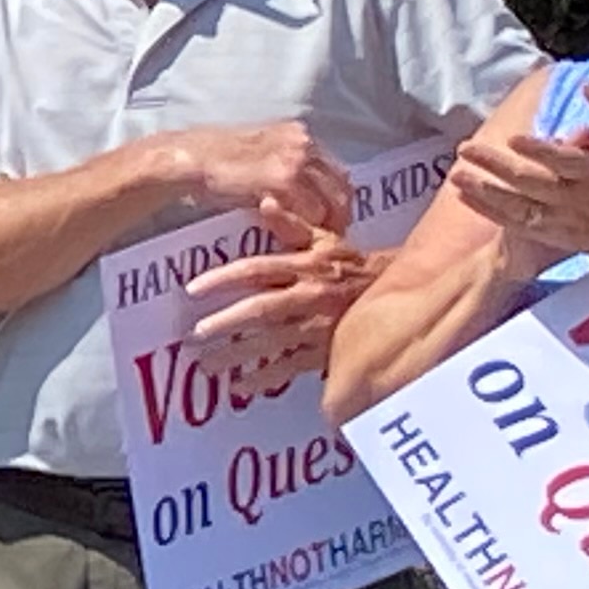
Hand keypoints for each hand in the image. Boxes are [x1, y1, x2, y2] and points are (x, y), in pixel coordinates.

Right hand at [164, 121, 354, 237]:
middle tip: (333, 234)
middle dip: (341, 212)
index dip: (336, 194)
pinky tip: (300, 239)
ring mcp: (295, 160)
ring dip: (328, 223)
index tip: (332, 215)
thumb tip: (295, 190)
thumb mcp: (256, 154)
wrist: (191, 159)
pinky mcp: (283, 180)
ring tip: (319, 241)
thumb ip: (280, 166)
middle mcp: (303, 143)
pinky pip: (309, 210)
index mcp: (299, 134)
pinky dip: (308, 227)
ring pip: (330, 199)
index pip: (334, 168)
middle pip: (340, 183)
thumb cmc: (214, 162)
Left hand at [184, 210, 383, 389]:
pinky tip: (239, 387)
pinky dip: (264, 379)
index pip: (258, 269)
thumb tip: (265, 201)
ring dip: (237, 356)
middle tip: (194, 335)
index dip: (224, 278)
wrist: (397, 292)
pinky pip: (290, 367)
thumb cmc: (352, 264)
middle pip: (261, 310)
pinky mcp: (325, 350)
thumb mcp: (325, 239)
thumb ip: (293, 223)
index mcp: (305, 266)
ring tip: (205, 365)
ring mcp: (317, 325)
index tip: (191, 289)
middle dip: (226, 323)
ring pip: (271, 343)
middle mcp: (308, 295)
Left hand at [446, 81, 588, 262]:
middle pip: (529, 181)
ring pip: (514, 205)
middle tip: (465, 149)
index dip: (538, 150)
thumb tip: (588, 85)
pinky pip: (511, 222)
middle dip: (495, 165)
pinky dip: (487, 209)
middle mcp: (572, 197)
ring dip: (483, 190)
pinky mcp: (545, 233)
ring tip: (455, 175)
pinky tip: (464, 196)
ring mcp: (557, 218)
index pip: (564, 160)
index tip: (512, 138)